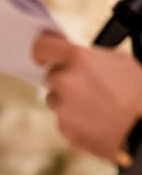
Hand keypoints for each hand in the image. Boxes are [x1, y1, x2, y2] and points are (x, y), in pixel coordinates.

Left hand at [33, 32, 141, 161]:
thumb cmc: (138, 94)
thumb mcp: (120, 62)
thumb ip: (90, 58)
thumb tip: (76, 59)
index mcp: (77, 58)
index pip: (42, 47)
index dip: (43, 51)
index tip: (43, 56)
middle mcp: (64, 80)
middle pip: (51, 77)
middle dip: (64, 80)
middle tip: (86, 86)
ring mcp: (61, 106)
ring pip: (55, 100)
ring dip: (68, 101)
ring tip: (96, 105)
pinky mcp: (63, 127)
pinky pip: (63, 119)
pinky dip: (75, 120)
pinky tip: (96, 119)